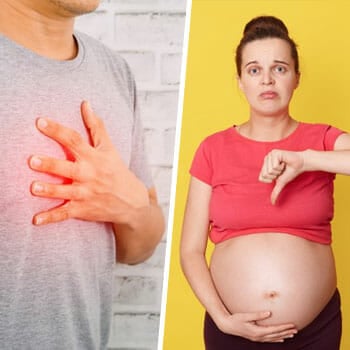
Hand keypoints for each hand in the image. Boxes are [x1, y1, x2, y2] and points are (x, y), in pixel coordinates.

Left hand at [29, 101, 148, 224]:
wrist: (132, 201)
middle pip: (68, 168)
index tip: (40, 121)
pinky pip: (65, 214)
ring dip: (50, 190)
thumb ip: (96, 127)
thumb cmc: (117, 172)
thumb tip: (85, 104)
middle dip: (51, 164)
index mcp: (94, 157)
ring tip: (33, 188)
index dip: (57, 131)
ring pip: (65, 192)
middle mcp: (89, 175)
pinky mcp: (83, 210)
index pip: (75, 140)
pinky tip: (36, 220)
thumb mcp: (109, 148)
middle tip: (32, 160)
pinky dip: (51, 218)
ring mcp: (86, 194)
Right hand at [216, 311, 297, 342]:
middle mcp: (259, 337)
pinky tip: (281, 339)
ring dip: (283, 336)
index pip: (275, 330)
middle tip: (296, 329)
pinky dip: (276, 339)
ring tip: (292, 334)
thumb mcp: (246, 316)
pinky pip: (269, 340)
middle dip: (286, 332)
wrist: (228, 326)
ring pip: (274, 339)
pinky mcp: (256, 337)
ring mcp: (258, 338)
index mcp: (258, 331)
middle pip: (276, 335)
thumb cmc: (236, 319)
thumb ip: (257, 315)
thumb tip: (269, 313)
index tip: (292, 325)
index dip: (284, 327)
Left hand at [258, 149, 304, 203]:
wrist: (301, 164)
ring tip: (283, 165)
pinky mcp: (275, 153)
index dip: (271, 179)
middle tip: (282, 169)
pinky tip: (284, 162)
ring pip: (269, 170)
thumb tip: (273, 203)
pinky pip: (274, 166)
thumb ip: (275, 192)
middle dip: (275, 175)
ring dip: (279, 170)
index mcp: (265, 165)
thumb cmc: (290, 172)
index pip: (261, 178)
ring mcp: (270, 155)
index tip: (278, 175)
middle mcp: (266, 159)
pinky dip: (281, 166)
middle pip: (265, 174)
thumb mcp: (281, 182)